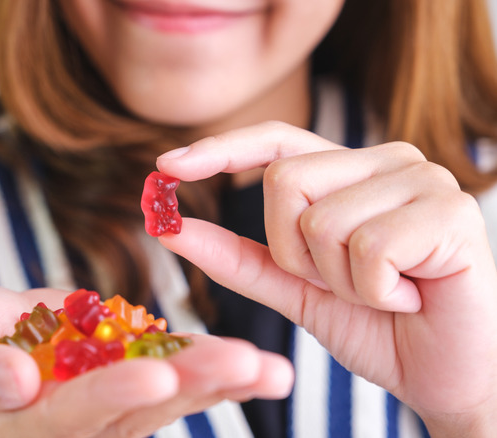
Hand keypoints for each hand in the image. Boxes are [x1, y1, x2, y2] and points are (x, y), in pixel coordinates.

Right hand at [0, 285, 292, 436]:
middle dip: (193, 385)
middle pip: (141, 410)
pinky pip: (179, 376)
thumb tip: (12, 382)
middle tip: (245, 365)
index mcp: (31, 423)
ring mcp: (115, 407)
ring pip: (171, 397)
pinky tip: (260, 366)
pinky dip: (217, 370)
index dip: (112, 395)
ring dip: (221, 382)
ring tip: (270, 370)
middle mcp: (82, 425)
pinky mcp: (136, 382)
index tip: (154, 373)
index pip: (75, 414)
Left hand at [156, 121, 496, 434]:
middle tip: (343, 283)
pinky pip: (367, 248)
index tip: (165, 166)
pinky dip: (376, 291)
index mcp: (350, 172)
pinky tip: (411, 296)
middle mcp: (387, 161)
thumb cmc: (378, 326)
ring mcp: (422, 179)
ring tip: (385, 292)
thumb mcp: (294, 290)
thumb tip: (172, 228)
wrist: (448, 375)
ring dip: (339, 280)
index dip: (220, 149)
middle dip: (294, 254)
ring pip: (320, 220)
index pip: (275, 142)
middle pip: (284, 181)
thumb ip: (238, 257)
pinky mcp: (452, 212)